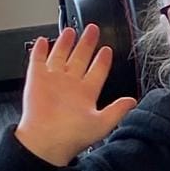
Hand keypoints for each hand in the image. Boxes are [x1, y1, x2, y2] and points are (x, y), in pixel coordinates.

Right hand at [14, 24, 136, 166]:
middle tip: (92, 29)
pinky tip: (43, 41)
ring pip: (60, 56)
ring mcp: (53, 81)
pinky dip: (40, 50)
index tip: (107, 49)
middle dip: (87, 43)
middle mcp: (70, 85)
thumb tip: (133, 101)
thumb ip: (118, 110)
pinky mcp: (36, 79)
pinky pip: (38, 60)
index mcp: (86, 93)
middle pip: (80, 58)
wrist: (46, 141)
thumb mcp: (103, 123)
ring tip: (71, 30)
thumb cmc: (72, 135)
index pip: (97, 71)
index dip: (102, 59)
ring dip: (65, 43)